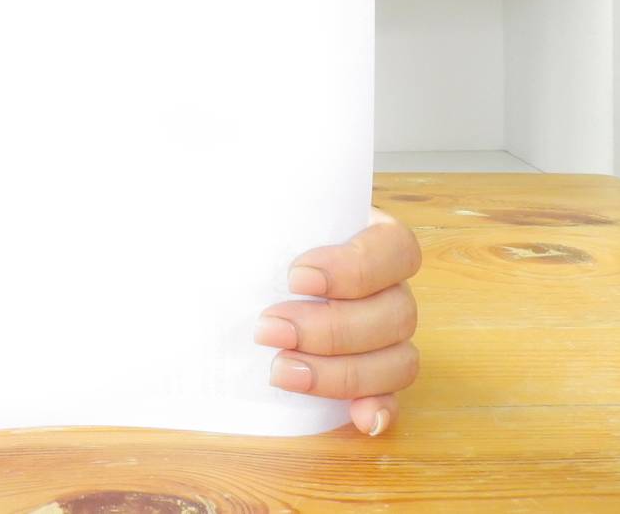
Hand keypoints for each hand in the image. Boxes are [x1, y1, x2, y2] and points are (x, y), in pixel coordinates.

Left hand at [253, 206, 421, 436]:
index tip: (295, 277)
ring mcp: (388, 335)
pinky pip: (393, 397)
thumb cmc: (255, 232)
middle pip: (396, 313)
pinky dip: (378, 408)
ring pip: (398, 359)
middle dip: (330, 328)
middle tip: (269, 328)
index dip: (354, 268)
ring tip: (281, 371)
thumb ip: (256, 209)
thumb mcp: (257, 212)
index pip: (394, 249)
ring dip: (341, 372)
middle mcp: (390, 287)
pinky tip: (357, 418)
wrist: (240, 269)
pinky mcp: (376, 376)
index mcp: (372, 236)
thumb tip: (220, 201)